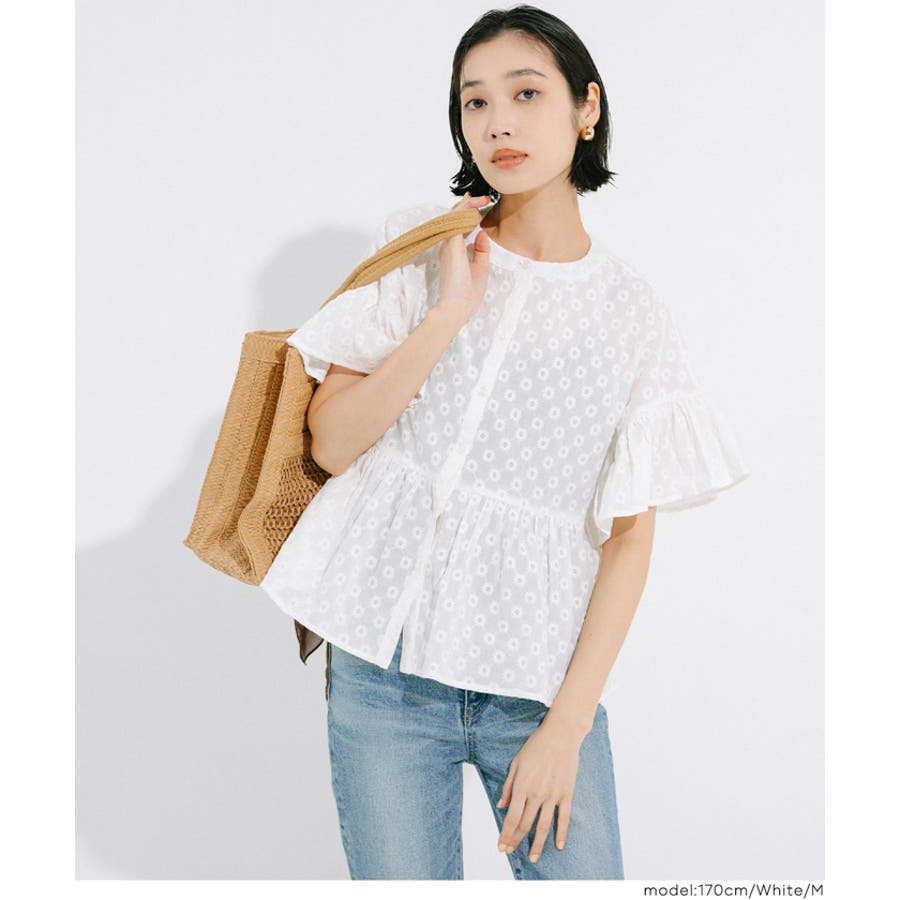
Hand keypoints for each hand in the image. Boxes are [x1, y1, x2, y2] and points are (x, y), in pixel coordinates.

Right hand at [434, 192, 492, 326]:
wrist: (459, 306)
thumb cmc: (468, 293)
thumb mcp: (480, 267)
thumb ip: (481, 250)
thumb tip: (482, 232)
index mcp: (454, 252)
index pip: (458, 228)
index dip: (468, 215)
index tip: (480, 206)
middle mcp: (448, 245)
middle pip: (454, 218)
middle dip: (468, 206)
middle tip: (483, 199)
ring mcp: (448, 243)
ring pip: (453, 216)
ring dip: (467, 205)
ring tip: (482, 199)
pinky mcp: (451, 243)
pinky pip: (455, 220)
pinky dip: (464, 210)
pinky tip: (475, 204)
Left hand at [495, 716, 587, 863]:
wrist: (560, 735)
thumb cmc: (536, 746)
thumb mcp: (516, 762)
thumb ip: (508, 785)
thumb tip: (501, 805)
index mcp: (522, 786)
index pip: (512, 817)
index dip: (505, 834)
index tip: (501, 846)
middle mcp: (536, 794)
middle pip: (525, 824)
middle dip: (516, 840)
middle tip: (510, 852)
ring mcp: (552, 795)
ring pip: (543, 826)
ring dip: (537, 844)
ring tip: (533, 858)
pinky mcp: (566, 793)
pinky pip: (564, 818)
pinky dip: (562, 833)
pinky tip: (559, 846)